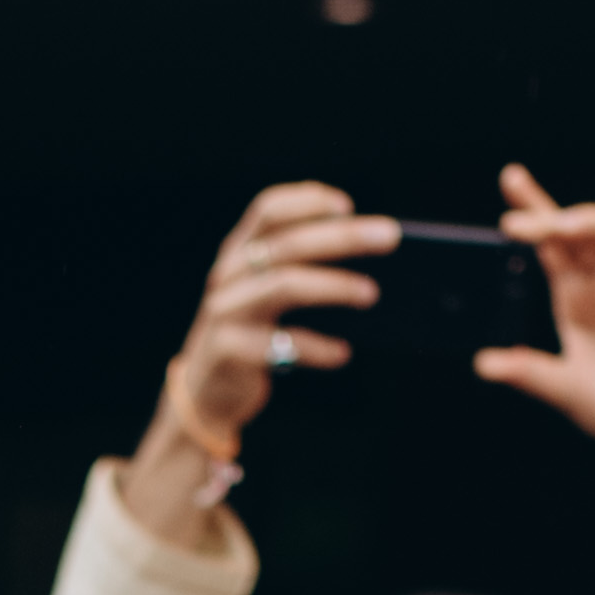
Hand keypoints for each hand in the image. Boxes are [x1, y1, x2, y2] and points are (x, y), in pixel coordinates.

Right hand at [134, 181, 397, 536]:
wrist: (205, 393)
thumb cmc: (252, 335)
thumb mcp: (264, 294)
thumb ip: (297, 268)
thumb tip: (367, 253)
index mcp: (238, 252)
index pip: (268, 210)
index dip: (306, 201)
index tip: (347, 206)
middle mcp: (228, 275)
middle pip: (288, 244)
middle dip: (342, 237)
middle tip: (389, 237)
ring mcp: (225, 312)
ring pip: (284, 285)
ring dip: (334, 286)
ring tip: (371, 294)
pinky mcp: (228, 352)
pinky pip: (280, 345)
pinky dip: (317, 347)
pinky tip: (343, 353)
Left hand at [479, 166, 594, 547]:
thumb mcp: (567, 391)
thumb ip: (529, 374)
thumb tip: (482, 363)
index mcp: (576, 298)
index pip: (552, 244)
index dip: (535, 210)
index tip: (511, 178)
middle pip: (580, 233)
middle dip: (550, 219)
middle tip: (517, 221)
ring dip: (594, 223)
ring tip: (566, 225)